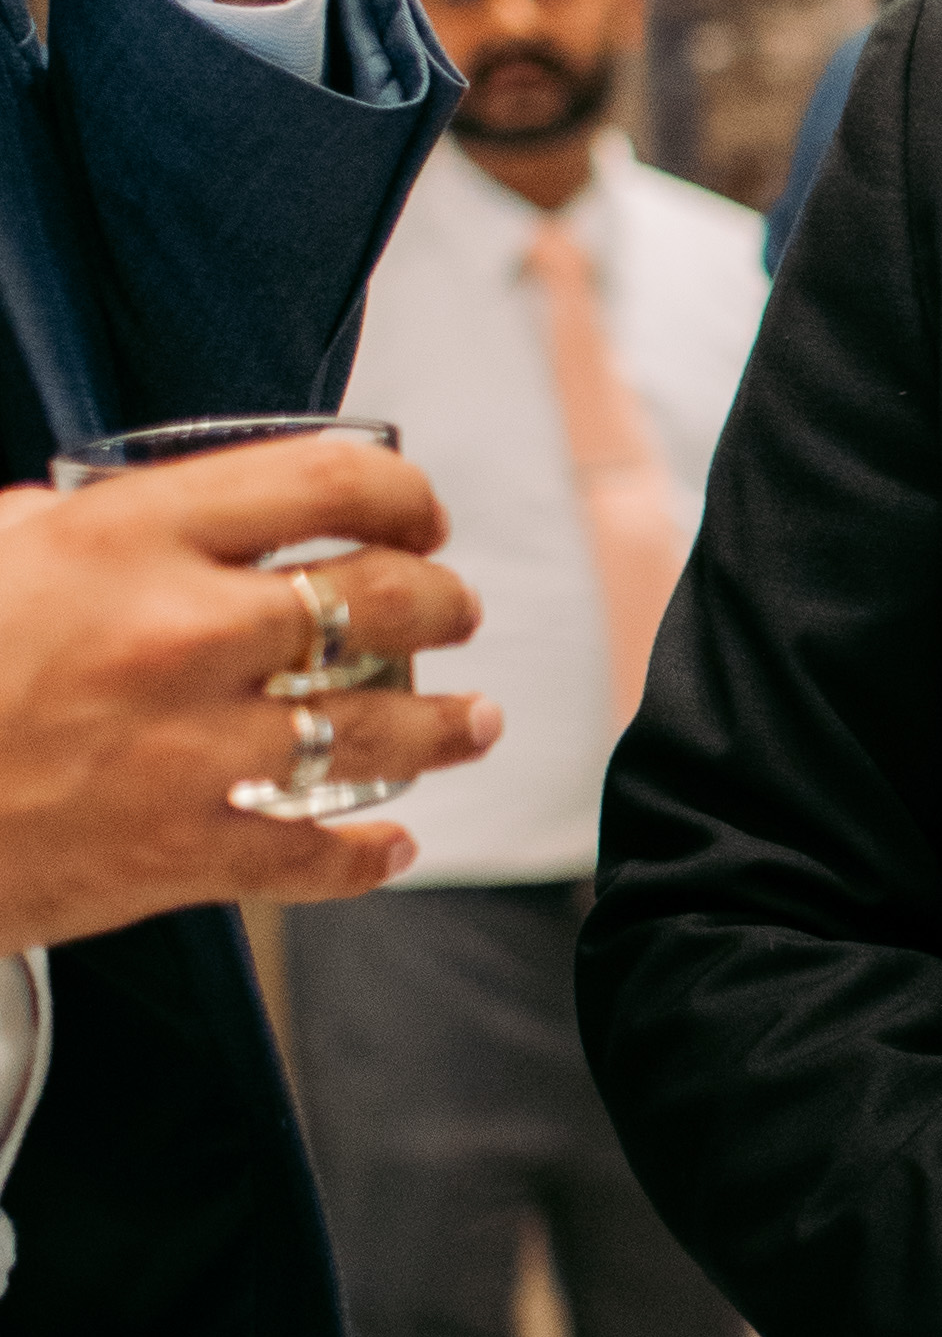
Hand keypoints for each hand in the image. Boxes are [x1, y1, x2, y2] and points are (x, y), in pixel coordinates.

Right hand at [0, 436, 496, 936]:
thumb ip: (72, 523)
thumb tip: (127, 507)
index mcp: (134, 536)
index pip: (331, 481)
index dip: (402, 494)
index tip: (418, 515)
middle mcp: (185, 632)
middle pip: (382, 600)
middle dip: (441, 602)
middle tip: (452, 610)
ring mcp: (194, 748)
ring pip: (384, 728)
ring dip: (447, 725)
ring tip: (475, 722)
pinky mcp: (184, 853)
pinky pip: (319, 855)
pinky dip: (369, 856)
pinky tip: (392, 846)